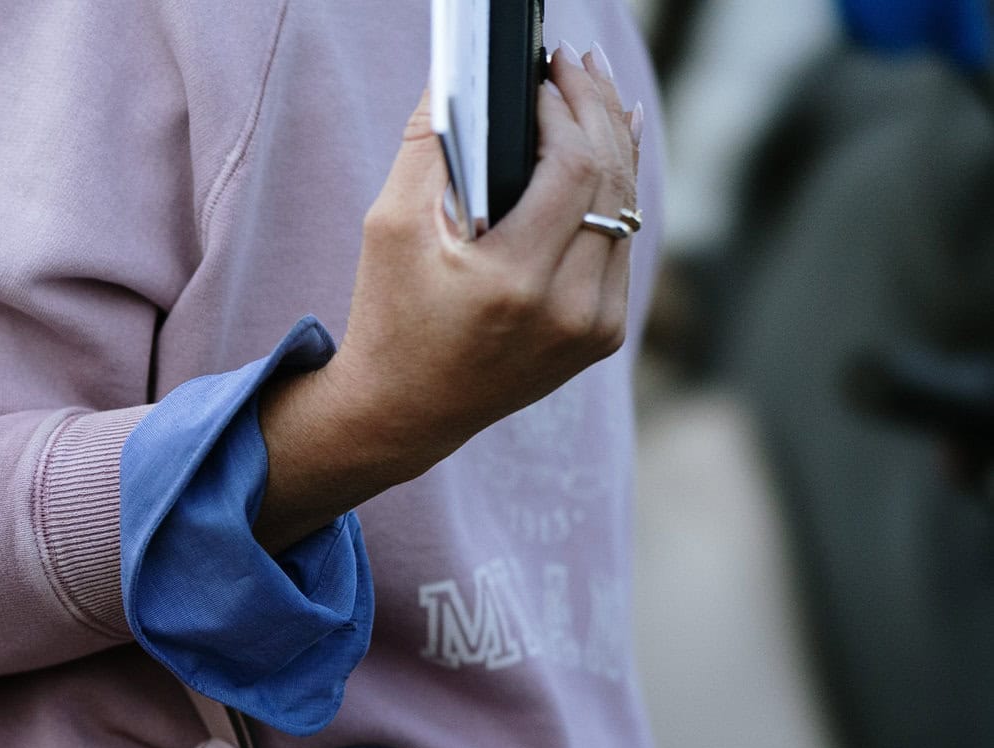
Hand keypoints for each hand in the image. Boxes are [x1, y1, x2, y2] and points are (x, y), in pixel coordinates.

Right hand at [254, 45, 642, 551]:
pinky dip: (615, 196)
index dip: (566, 111)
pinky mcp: (604, 336)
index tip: (542, 77)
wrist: (403, 413)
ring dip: (614, 146)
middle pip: (609, 182)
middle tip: (576, 67)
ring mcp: (593, 327)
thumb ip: (427, 144)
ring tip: (595, 96)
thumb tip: (458, 75)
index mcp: (510, 283)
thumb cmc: (389, 317)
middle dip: (596, 112)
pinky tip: (610, 154)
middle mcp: (565, 309)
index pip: (572, 169)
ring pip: (626, 210)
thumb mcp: (388, 227)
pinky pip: (621, 245)